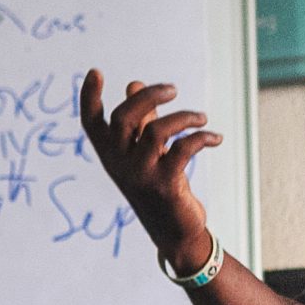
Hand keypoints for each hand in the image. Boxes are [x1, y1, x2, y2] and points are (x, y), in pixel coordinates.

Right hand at [79, 69, 222, 273]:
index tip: (96, 72)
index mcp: (111, 155)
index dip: (89, 98)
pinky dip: (202, 137)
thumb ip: (141, 120)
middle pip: (123, 118)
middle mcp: (120, 164)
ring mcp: (141, 175)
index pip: (92, 123)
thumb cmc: (159, 186)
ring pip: (156, 131)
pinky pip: (184, 149)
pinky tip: (215, 138)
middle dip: (148, 96)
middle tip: (173, 89)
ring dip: (184, 117)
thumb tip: (134, 83)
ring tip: (202, 117)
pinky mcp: (166, 184)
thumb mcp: (145, 153)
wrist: (174, 232)